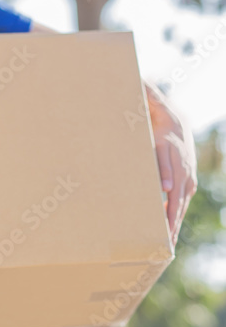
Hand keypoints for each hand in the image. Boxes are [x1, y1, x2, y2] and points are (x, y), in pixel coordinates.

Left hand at [145, 81, 197, 247]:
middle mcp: (181, 162)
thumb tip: (139, 84)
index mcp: (169, 144)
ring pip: (181, 202)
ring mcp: (186, 175)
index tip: (165, 189)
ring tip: (166, 243)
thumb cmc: (154, 116)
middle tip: (165, 231)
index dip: (166, 174)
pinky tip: (168, 236)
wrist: (177, 122)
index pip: (168, 161)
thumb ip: (145, 97)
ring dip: (174, 222)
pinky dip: (175, 219)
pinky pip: (181, 204)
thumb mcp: (148, 106)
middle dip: (171, 211)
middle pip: (177, 189)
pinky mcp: (187, 183)